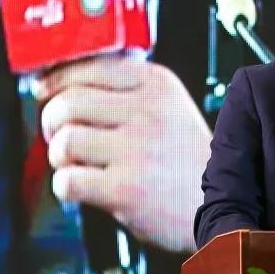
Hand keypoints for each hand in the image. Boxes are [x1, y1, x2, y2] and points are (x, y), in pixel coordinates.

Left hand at [34, 55, 210, 252]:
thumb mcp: (172, 109)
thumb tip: (60, 85)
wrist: (226, 207)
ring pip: (64, 140)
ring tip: (78, 165)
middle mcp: (148, 112)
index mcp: (158, 85)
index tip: (48, 93)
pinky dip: (67, 187)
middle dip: (53, 122)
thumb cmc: (194, 163)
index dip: (56, 81)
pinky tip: (85, 188)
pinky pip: (68, 180)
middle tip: (62, 135)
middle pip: (67, 102)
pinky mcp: (126, 189)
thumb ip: (126, 92)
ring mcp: (138, 151)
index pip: (87, 66)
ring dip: (61, 157)